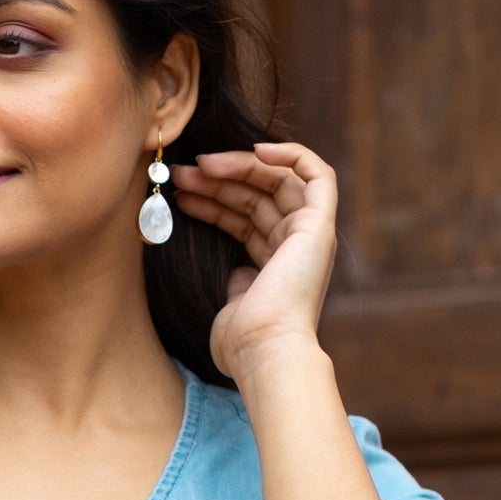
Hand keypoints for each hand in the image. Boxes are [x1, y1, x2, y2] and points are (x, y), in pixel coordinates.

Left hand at [171, 141, 338, 381]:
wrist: (264, 350)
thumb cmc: (242, 341)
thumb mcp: (229, 303)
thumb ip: (232, 282)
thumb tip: (230, 270)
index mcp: (275, 266)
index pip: (244, 218)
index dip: (212, 200)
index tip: (180, 194)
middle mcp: (296, 247)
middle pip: (257, 196)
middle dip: (218, 180)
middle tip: (180, 172)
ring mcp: (311, 235)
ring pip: (277, 181)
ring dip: (237, 166)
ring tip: (197, 167)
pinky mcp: (320, 225)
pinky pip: (316, 174)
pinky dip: (291, 155)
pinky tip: (255, 149)